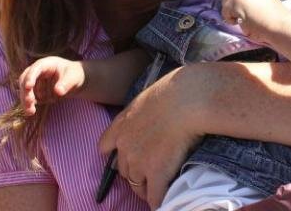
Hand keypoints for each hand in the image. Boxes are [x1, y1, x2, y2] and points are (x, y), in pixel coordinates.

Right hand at [19, 56, 85, 115]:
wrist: (75, 81)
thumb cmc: (75, 75)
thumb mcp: (73, 77)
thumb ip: (66, 83)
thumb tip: (58, 91)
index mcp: (47, 64)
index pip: (35, 68)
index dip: (31, 77)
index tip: (29, 87)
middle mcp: (38, 72)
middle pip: (25, 79)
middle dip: (25, 90)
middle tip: (29, 102)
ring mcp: (36, 82)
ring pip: (25, 90)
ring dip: (25, 100)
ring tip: (30, 111)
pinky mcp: (36, 91)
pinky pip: (29, 98)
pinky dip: (29, 105)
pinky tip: (31, 111)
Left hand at [99, 66, 202, 209]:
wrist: (185, 100)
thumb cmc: (173, 90)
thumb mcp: (148, 97)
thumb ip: (142, 112)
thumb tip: (153, 117)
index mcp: (121, 124)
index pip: (105, 145)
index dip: (114, 152)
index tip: (120, 154)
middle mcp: (125, 145)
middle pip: (123, 169)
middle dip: (134, 171)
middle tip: (149, 171)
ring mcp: (139, 162)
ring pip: (137, 185)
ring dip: (146, 188)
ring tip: (159, 187)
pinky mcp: (156, 174)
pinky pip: (154, 198)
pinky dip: (159, 201)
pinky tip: (165, 200)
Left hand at [222, 0, 287, 40]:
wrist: (279, 24)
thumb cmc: (273, 16)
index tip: (243, 7)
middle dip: (232, 2)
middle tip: (240, 14)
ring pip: (226, 0)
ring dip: (231, 11)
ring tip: (242, 19)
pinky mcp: (237, 0)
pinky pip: (225, 10)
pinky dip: (229, 18)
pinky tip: (239, 21)